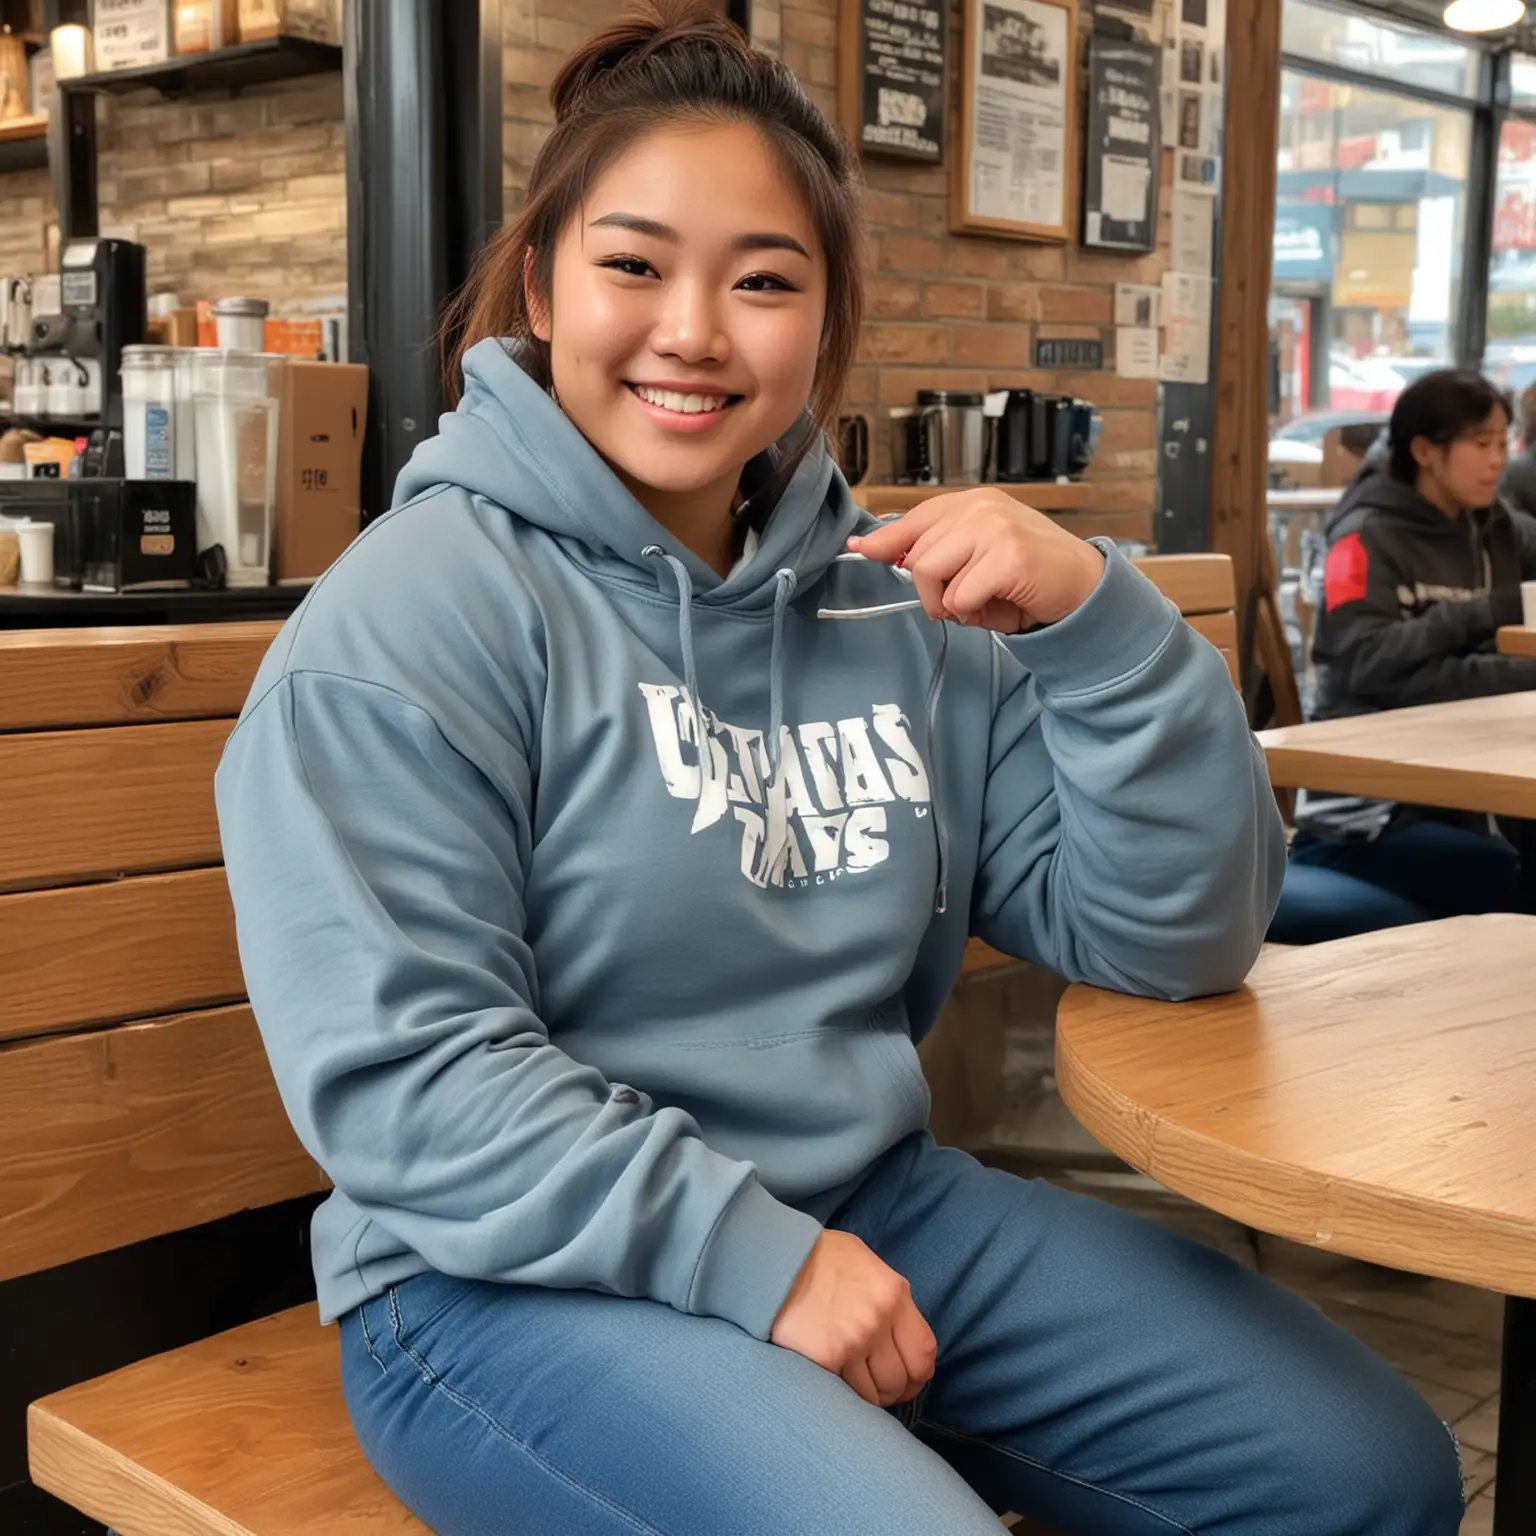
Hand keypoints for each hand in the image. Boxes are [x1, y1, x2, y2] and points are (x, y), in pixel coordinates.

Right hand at [770, 1230, 936, 1407]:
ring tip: (857, 1385)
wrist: (775, 1259)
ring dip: (870, 1397)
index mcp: (894, 1293)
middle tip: (882, 1388)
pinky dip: (846, 1397)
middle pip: (902, 1378)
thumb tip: (901, 1332)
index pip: (924, 1350)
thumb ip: (888, 1298)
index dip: (920, 1373)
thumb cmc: (820, 1258)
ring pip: (877, 1394)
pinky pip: (849, 1395)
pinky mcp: (827, 1358)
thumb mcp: (867, 1264)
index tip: (910, 1378)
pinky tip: (838, 1383)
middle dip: (895, 1390)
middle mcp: (879, 1319)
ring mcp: (854, 1340)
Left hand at [848, 489, 1104, 632]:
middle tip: (960, 600)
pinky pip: (960, 596)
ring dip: (947, 603)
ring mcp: (995, 528)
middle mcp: (981, 507)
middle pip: (916, 556)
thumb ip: (935, 552)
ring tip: (977, 603)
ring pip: (929, 574)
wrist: (1082, 587)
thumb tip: (880, 551)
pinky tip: (997, 605)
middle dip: (929, 590)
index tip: (860, 548)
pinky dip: (971, 613)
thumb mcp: (976, 558)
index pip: (916, 519)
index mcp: (973, 502)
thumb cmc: (1026, 577)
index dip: (885, 539)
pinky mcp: (1008, 557)